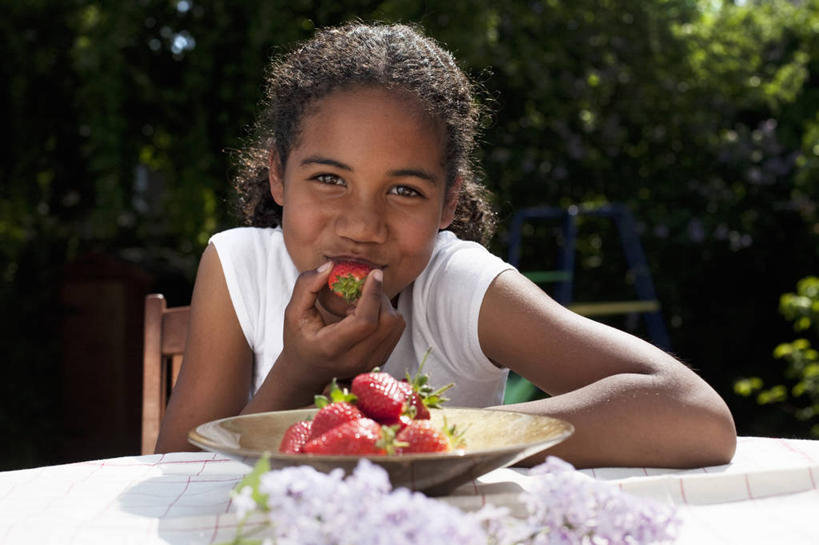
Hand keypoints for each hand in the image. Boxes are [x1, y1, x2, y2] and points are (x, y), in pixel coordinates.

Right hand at [278, 262, 405, 394]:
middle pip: (386, 321)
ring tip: (361, 304)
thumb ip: (306, 286)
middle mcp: (356, 359)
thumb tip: (330, 266)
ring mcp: (371, 362)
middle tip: (362, 288)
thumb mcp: (293, 313)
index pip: (365, 321)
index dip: (373, 294)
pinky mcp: (381, 360)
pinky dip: (387, 315)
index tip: (374, 274)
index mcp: (332, 348)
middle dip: (379, 296)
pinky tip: (367, 316)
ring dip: (384, 305)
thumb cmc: (299, 340)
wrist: (306, 373)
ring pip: (396, 325)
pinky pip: (396, 330)